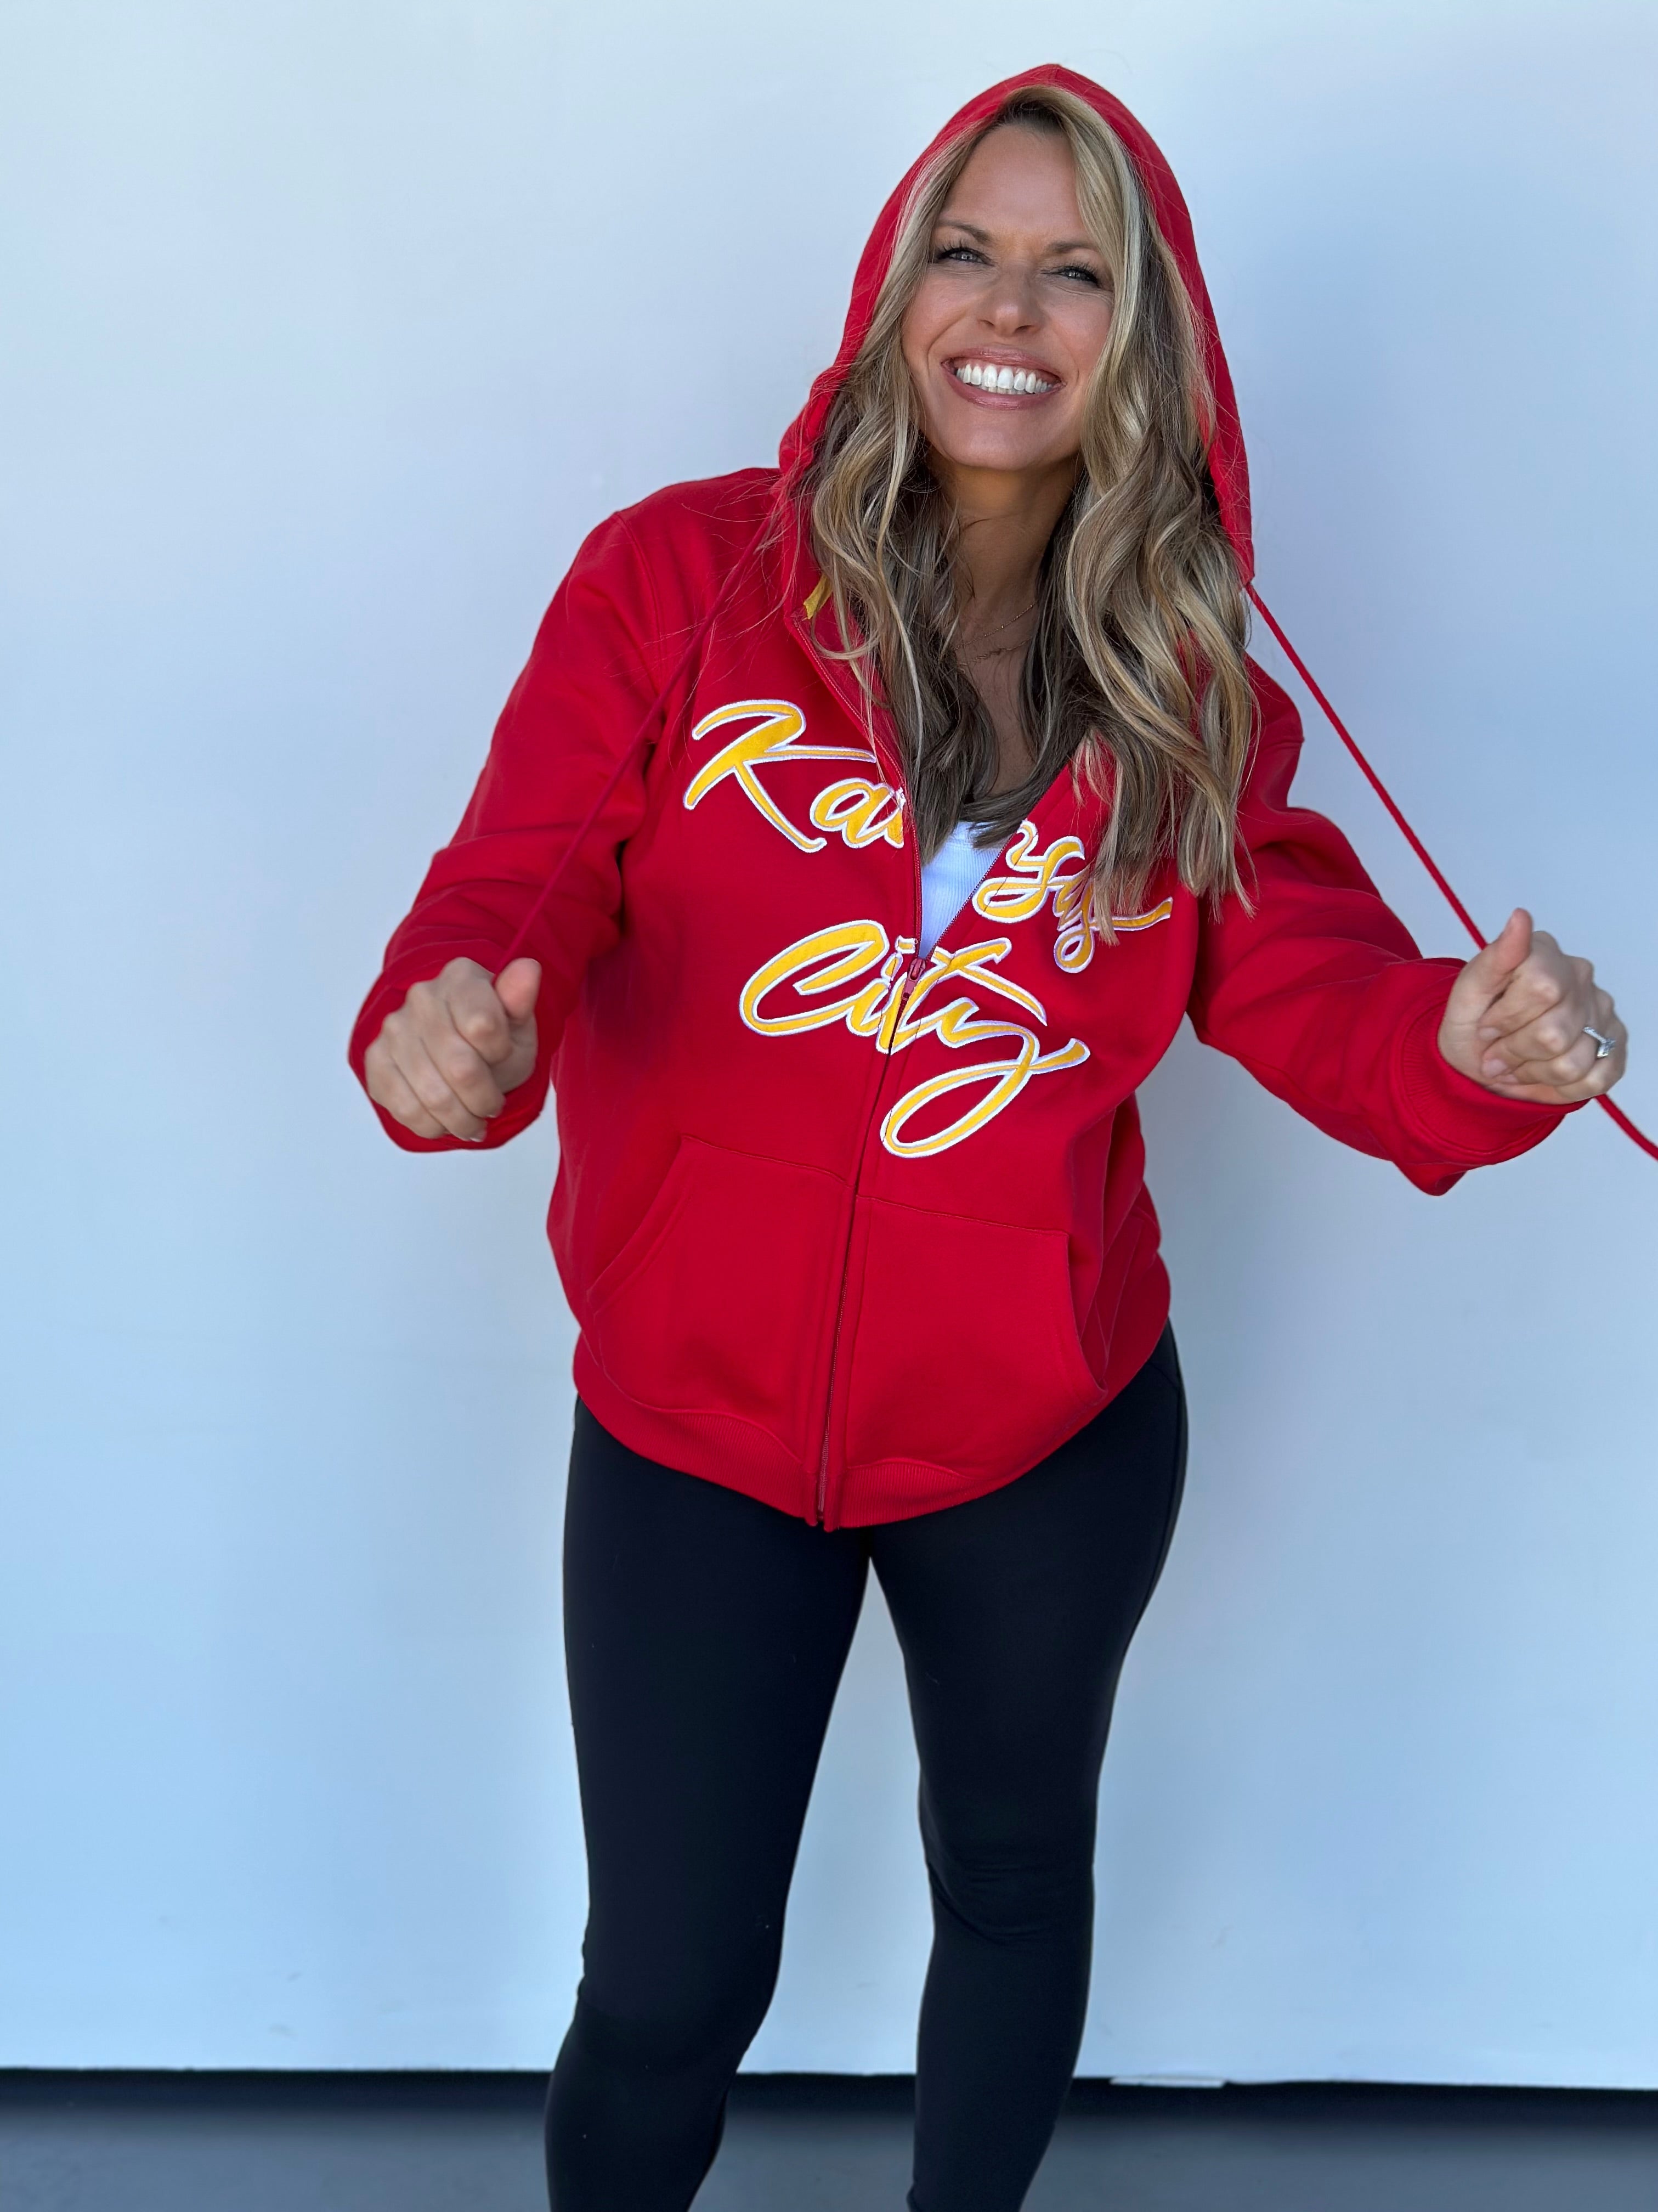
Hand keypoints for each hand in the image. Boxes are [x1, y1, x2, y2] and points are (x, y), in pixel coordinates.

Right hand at [364, 957, 540, 1139]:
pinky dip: (432, 1125)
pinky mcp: (376, 1060)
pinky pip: (405, 1108)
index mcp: (461, 978)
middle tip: (492, 1107)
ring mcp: (394, 1029)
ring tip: (473, 1120)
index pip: (483, 1026)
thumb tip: (528, 970)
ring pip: (432, 1095)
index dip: (500, 1054)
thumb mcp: (518, 1024)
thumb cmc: (492, 1039)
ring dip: (461, 1119)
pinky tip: (445, 1121)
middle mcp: (422, 997)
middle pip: (460, 1068)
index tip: (503, 1057)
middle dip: (484, 1099)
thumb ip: (520, 1000)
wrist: (459, 1051)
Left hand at [1438, 909, 1625, 1103]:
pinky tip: (1541, 1073)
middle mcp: (1580, 977)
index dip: (1506, 1018)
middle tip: (1497, 1053)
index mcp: (1545, 954)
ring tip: (1517, 1064)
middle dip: (1515, 1052)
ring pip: (1574, 1062)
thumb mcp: (1469, 992)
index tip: (1486, 1026)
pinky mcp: (1614, 1045)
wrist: (1479, 1060)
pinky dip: (1559, 1088)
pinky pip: (1594, 1080)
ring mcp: (1601, 1011)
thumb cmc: (1472, 1024)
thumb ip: (1496, 957)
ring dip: (1533, 1073)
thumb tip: (1521, 917)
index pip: (1542, 988)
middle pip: (1555, 1033)